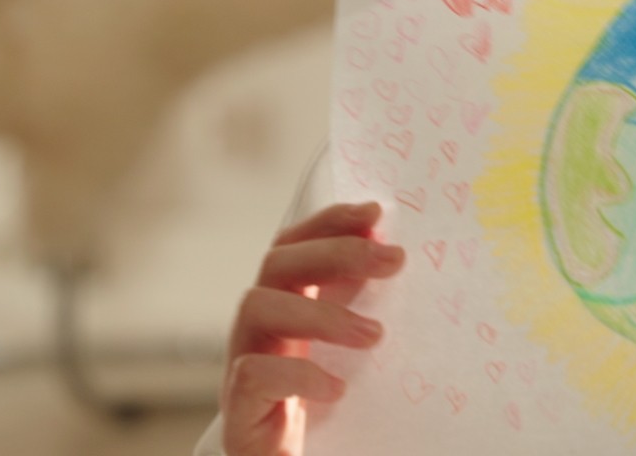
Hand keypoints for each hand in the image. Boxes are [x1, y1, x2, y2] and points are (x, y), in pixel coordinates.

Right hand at [222, 202, 406, 455]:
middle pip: (276, 262)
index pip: (294, 245)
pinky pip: (251, 374)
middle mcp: (259, 331)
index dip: (329, 222)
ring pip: (256, 306)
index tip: (376, 214)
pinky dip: (297, 373)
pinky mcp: (238, 414)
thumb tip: (397, 260)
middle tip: (394, 260)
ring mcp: (242, 369)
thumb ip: (363, 312)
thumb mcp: (352, 357)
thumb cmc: (330, 420)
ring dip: (320, 311)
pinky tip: (336, 389)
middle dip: (336, 251)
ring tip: (374, 335)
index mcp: (286, 309)